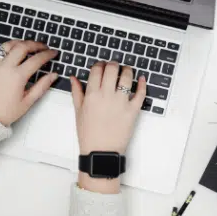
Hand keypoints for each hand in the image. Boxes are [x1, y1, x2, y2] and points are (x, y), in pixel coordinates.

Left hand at [0, 40, 57, 125]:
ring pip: (8, 45)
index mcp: (17, 76)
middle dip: (36, 44)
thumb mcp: (28, 101)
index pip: (36, 59)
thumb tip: (53, 76)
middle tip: (43, 46)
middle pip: (22, 46)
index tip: (53, 53)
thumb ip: (42, 86)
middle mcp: (4, 67)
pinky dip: (8, 50)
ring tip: (28, 45)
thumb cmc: (4, 111)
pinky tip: (13, 54)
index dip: (47, 54)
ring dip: (20, 43)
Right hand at [70, 62, 145, 192]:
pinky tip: (142, 79)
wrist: (101, 151)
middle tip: (114, 66)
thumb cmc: (89, 134)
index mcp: (92, 95)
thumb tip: (74, 78)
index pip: (97, 70)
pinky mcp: (133, 111)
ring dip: (128, 70)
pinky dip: (142, 85)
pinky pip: (140, 94)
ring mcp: (121, 103)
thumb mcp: (78, 112)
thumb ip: (77, 92)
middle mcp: (107, 96)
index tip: (102, 66)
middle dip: (113, 64)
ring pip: (127, 77)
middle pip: (112, 69)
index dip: (100, 64)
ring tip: (127, 70)